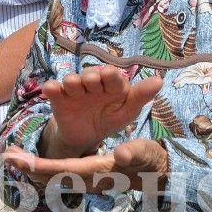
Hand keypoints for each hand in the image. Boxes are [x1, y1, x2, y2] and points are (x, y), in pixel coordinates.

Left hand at [4, 138, 169, 193]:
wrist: (159, 176)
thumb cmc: (152, 161)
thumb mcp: (146, 153)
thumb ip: (134, 153)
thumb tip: (119, 155)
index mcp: (98, 172)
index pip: (64, 170)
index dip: (41, 165)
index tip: (20, 161)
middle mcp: (89, 179)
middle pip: (53, 175)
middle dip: (29, 168)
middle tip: (6, 158)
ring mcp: (87, 181)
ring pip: (54, 176)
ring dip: (33, 167)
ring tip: (13, 157)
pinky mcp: (88, 177)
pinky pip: (61, 174)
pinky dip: (44, 166)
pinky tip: (32, 160)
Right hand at [38, 67, 162, 158]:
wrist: (85, 137)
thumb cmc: (110, 119)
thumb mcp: (127, 111)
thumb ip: (141, 96)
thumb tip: (159, 80)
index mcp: (111, 84)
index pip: (111, 74)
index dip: (109, 75)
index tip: (110, 75)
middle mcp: (92, 83)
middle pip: (90, 75)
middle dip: (91, 77)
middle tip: (92, 83)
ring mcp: (74, 90)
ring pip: (71, 80)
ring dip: (73, 81)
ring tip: (73, 86)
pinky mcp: (58, 98)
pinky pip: (52, 89)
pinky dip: (51, 88)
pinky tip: (52, 89)